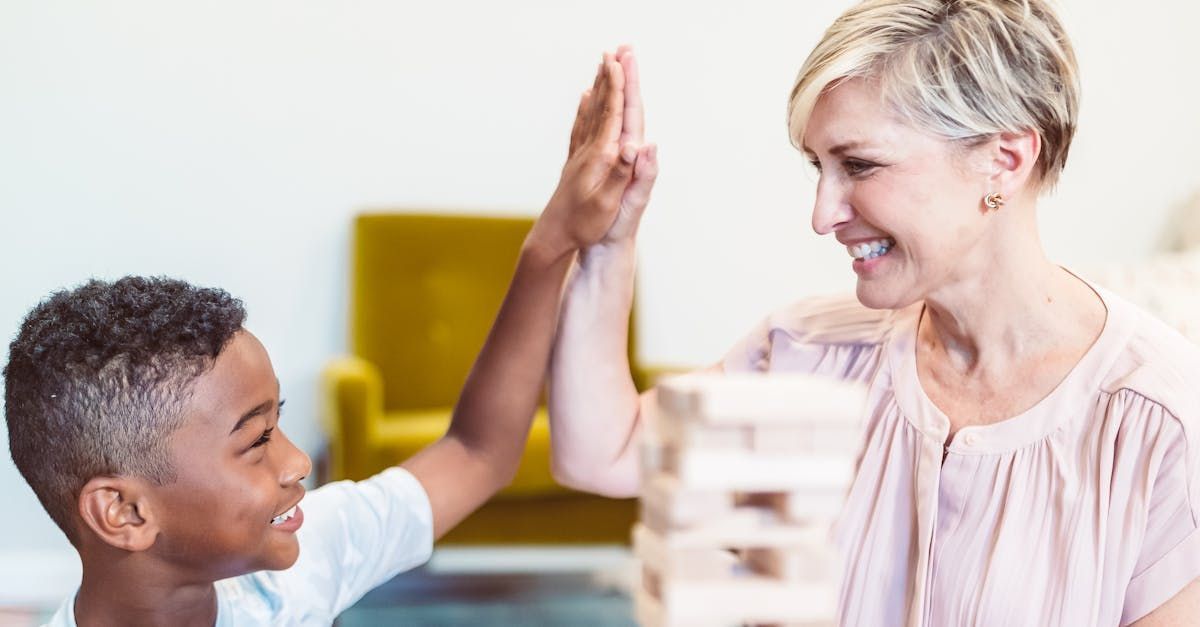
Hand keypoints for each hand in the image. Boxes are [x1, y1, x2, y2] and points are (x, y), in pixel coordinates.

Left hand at [530, 47, 657, 259]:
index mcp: (600, 157)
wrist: (553, 237)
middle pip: (602, 105)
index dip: (617, 87)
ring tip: (603, 64)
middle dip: (610, 76)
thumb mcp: (606, 204)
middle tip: (616, 49)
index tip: (620, 61)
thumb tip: (635, 146)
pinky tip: (585, 97)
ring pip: (592, 112)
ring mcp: (580, 155)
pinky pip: (582, 126)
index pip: (612, 115)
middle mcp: (589, 150)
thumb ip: (621, 173)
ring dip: (600, 86)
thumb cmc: (582, 225)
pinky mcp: (576, 163)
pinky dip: (586, 108)